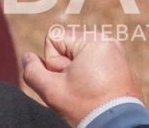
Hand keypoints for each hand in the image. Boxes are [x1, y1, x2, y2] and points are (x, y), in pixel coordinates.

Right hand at [19, 24, 142, 121]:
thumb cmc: (87, 109)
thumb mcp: (52, 90)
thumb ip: (32, 71)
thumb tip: (28, 57)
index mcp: (94, 40)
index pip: (53, 39)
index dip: (53, 63)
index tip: (68, 81)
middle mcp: (107, 41)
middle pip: (66, 48)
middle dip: (66, 69)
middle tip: (79, 90)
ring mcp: (116, 54)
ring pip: (78, 57)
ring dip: (76, 75)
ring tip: (88, 93)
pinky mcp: (120, 66)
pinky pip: (92, 64)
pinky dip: (89, 78)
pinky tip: (95, 94)